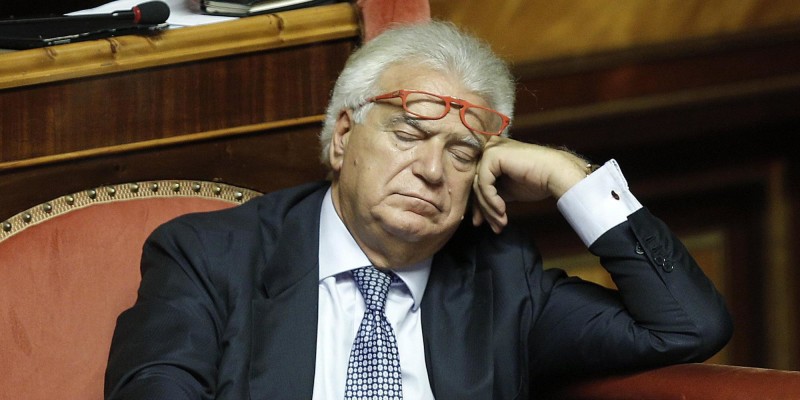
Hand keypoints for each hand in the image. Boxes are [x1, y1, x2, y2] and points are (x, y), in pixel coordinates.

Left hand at [471, 136, 588, 232]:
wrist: (556, 174)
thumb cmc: (537, 181)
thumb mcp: (507, 189)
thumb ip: (491, 195)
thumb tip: (477, 216)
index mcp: (490, 154)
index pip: (476, 182)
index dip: (478, 204)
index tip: (482, 223)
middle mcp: (488, 148)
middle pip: (475, 184)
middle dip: (483, 209)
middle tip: (493, 227)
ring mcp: (489, 150)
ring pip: (478, 186)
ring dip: (489, 208)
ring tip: (501, 222)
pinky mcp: (493, 155)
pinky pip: (484, 184)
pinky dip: (491, 200)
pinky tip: (502, 210)